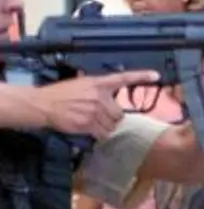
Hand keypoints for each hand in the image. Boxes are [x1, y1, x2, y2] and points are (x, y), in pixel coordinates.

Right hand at [30, 71, 160, 139]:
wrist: (43, 104)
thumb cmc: (60, 95)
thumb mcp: (80, 85)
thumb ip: (98, 90)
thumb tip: (110, 98)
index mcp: (97, 83)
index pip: (123, 78)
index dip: (140, 76)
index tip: (156, 75)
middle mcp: (99, 96)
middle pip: (119, 113)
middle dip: (110, 117)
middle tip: (95, 115)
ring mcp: (94, 110)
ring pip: (112, 125)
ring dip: (104, 126)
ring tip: (88, 120)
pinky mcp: (89, 123)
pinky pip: (103, 133)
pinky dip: (97, 134)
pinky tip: (86, 127)